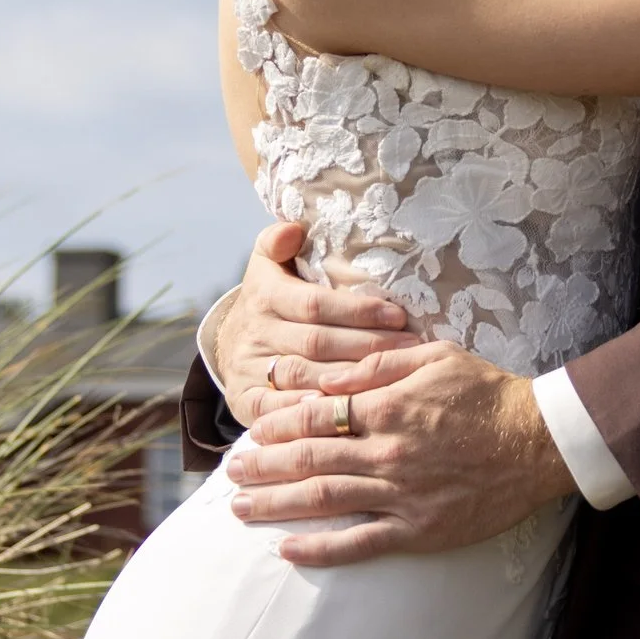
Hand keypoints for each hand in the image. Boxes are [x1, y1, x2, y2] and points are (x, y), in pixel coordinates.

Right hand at [210, 221, 417, 428]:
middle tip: (410, 347)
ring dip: (351, 380)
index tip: (398, 315)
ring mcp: (248, 369)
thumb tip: (293, 227)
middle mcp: (255, 333)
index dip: (358, 311)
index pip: (315, 304)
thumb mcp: (267, 265)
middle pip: (316, 342)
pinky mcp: (244, 402)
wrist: (229, 346)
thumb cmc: (269, 302)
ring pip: (306, 376)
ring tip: (393, 377)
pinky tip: (346, 410)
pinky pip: (281, 409)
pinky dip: (312, 411)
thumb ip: (277, 242)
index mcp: (264, 295)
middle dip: (367, 346)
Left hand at [223, 342, 576, 566]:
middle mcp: (385, 452)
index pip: (313, 415)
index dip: (275, 424)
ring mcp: (400, 494)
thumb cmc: (486, 393)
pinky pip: (360, 543)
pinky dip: (321, 550)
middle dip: (261, 466)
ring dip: (275, 505)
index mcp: (386, 406)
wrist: (538, 442)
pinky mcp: (418, 529)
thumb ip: (374, 363)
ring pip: (322, 500)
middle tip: (229, 471)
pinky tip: (288, 552)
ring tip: (240, 508)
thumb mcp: (431, 357)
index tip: (251, 430)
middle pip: (306, 459)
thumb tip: (324, 376)